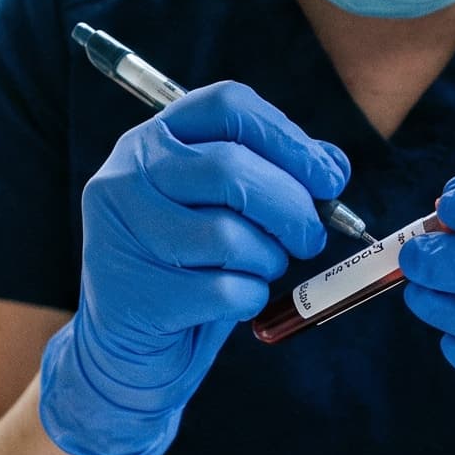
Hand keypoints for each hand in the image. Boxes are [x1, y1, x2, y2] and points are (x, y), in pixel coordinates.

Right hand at [41, 82, 349, 454]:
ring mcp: (122, 235)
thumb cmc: (187, 267)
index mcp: (152, 140)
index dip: (289, 138)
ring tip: (261, 269)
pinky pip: (224, 290)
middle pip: (232, 169)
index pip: (228, 108)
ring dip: (269, 259)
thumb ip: (274, 177)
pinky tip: (235, 300)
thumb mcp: (225, 210)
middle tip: (311, 237)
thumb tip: (332, 166)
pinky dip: (249, 298)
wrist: (128, 347)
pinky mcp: (135, 294)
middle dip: (292, 207)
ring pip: (229, 235)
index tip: (328, 177)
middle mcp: (126, 177)